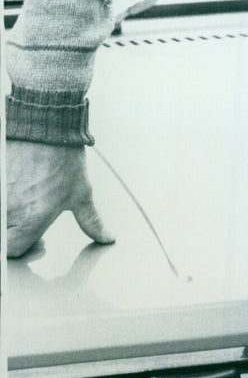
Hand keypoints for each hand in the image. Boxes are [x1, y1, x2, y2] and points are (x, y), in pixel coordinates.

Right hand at [5, 140, 114, 257]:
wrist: (46, 126)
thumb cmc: (64, 159)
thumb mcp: (81, 192)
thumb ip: (91, 221)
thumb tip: (108, 238)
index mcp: (31, 220)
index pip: (13, 251)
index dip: (24, 245)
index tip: (35, 236)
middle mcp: (9, 211)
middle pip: (3, 237)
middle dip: (14, 231)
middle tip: (28, 217)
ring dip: (8, 214)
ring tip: (23, 198)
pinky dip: (4, 197)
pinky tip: (16, 186)